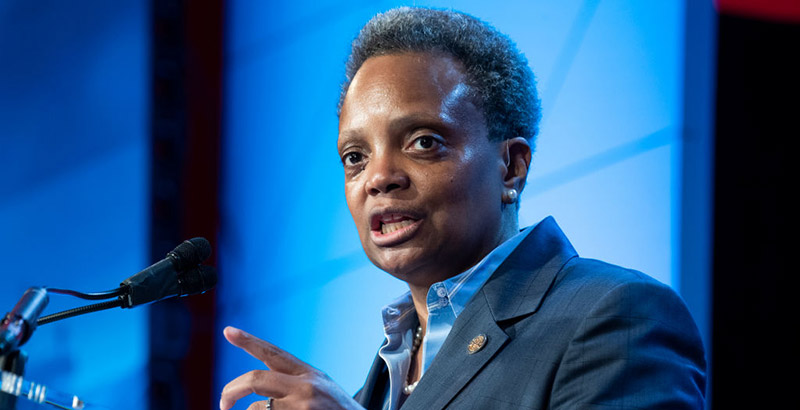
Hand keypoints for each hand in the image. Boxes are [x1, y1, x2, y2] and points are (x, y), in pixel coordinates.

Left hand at [220, 326, 363, 409]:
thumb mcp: (322, 391)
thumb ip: (294, 385)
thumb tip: (258, 393)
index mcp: (310, 374)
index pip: (274, 353)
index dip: (249, 341)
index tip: (228, 331)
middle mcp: (306, 387)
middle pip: (255, 379)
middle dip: (230, 390)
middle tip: (222, 403)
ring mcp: (302, 406)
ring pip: (256, 409)